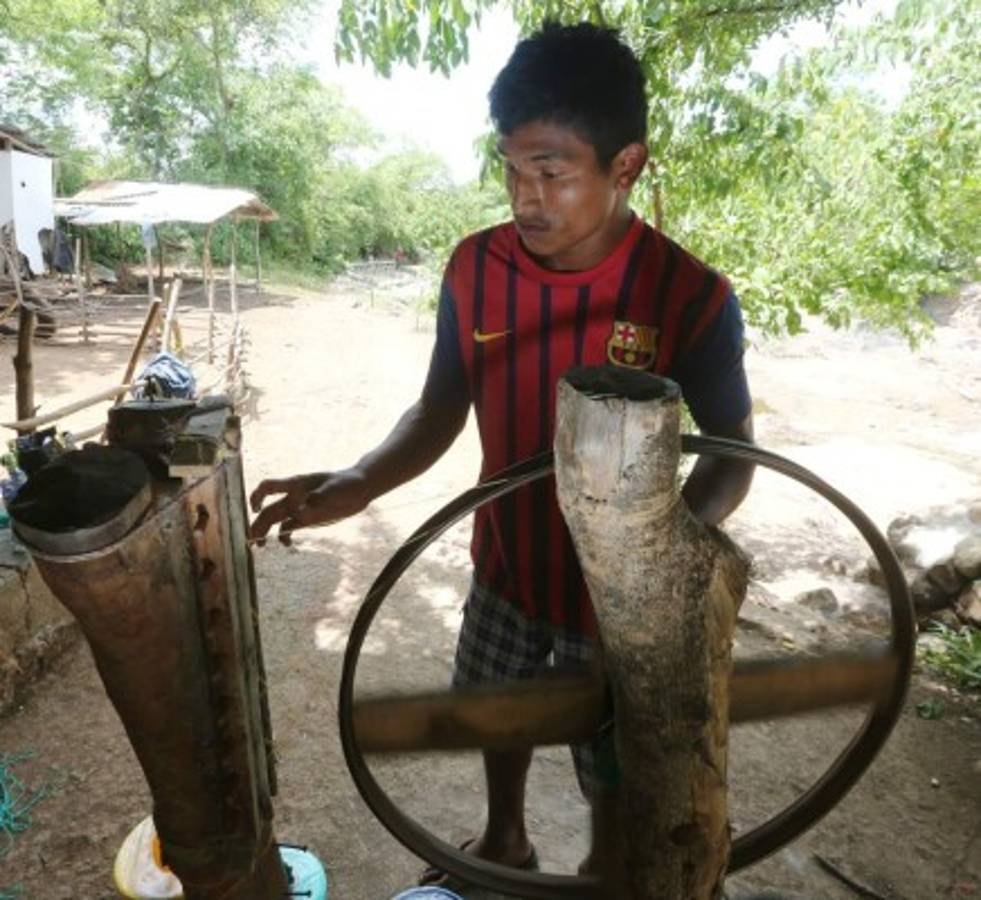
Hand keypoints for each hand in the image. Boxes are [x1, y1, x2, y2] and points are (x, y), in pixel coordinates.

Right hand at [249, 468, 370, 543]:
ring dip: (266, 531)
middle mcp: (293, 496)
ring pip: (276, 520)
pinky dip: (284, 536)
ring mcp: (299, 507)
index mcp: (296, 484)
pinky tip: (287, 544)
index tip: (255, 510)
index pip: (269, 486)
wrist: (361, 488)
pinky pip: (289, 527)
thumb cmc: (347, 483)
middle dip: (258, 523)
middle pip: (269, 509)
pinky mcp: (307, 518)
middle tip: (253, 540)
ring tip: (260, 546)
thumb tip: (299, 513)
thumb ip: (317, 500)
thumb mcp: (334, 490)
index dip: (257, 496)